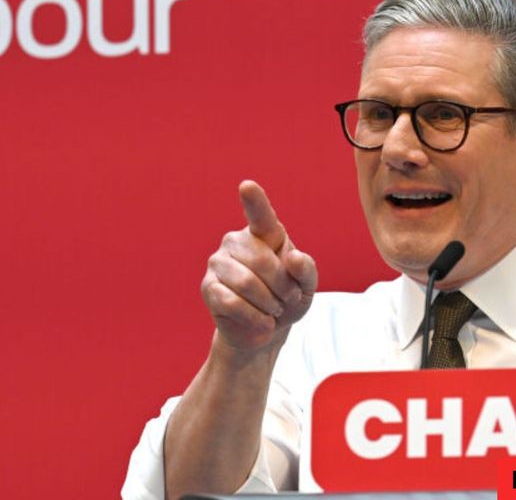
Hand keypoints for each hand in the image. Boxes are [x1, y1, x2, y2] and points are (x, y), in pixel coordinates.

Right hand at [201, 180, 317, 352]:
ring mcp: (218, 263)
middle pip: (263, 262)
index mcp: (263, 234)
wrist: (265, 329)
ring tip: (273, 310)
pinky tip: (261, 322)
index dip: (254, 201)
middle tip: (287, 300)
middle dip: (282, 288)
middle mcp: (236, 241)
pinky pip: (232, 302)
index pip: (260, 215)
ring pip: (246, 284)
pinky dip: (254, 318)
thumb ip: (307, 270)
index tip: (247, 186)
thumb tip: (293, 258)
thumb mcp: (306, 286)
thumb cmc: (286, 299)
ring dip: (269, 305)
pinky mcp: (208, 287)